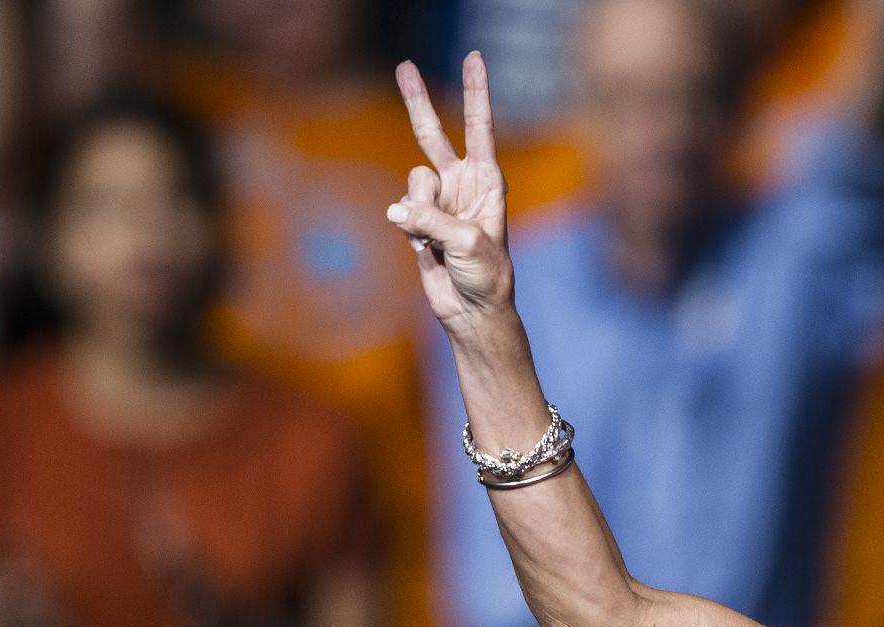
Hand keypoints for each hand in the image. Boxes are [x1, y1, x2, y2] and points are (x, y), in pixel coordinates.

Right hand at [389, 53, 513, 329]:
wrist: (473, 310)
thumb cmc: (486, 275)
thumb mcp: (467, 242)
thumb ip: (432, 219)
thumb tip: (397, 210)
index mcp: (486, 180)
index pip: (479, 126)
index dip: (475, 92)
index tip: (475, 58)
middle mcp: (461, 183)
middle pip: (432, 133)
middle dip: (418, 102)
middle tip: (404, 65)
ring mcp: (437, 201)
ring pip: (411, 182)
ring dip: (419, 208)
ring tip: (436, 237)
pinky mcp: (418, 220)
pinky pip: (401, 209)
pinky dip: (409, 228)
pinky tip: (426, 248)